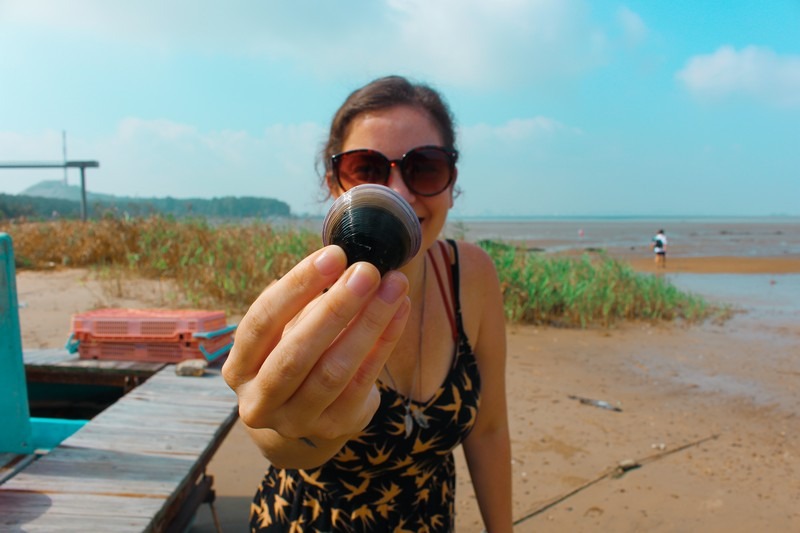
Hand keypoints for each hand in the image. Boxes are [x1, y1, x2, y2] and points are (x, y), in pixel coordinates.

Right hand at [222, 245, 409, 443]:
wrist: (304, 417)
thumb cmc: (295, 354)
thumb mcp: (287, 331)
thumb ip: (305, 302)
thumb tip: (347, 263)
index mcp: (239, 368)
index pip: (262, 322)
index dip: (297, 286)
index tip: (334, 255)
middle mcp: (260, 400)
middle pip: (297, 353)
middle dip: (336, 307)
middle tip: (368, 271)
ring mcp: (297, 420)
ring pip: (335, 370)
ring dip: (369, 322)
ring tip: (393, 286)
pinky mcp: (335, 426)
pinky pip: (364, 380)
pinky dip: (385, 341)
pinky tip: (400, 309)